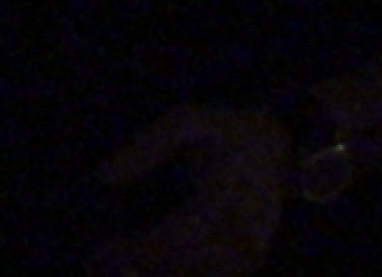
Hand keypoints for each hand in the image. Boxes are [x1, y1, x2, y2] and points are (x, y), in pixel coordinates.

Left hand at [87, 106, 289, 276]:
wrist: (280, 145)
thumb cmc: (226, 131)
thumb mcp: (186, 121)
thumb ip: (146, 145)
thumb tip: (103, 176)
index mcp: (228, 193)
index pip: (183, 232)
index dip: (144, 248)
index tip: (107, 250)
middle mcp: (243, 228)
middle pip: (191, 264)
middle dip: (145, 268)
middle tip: (101, 264)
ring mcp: (251, 249)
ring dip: (160, 276)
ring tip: (117, 269)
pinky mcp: (250, 260)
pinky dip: (181, 275)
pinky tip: (147, 270)